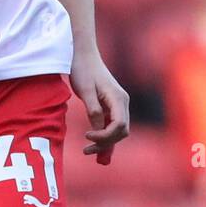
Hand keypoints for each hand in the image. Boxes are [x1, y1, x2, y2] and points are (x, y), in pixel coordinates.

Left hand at [70, 47, 129, 165]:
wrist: (83, 53)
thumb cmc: (83, 69)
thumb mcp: (85, 90)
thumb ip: (94, 110)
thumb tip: (98, 130)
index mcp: (118, 98)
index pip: (119, 126)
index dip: (104, 136)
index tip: (86, 136)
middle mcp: (122, 102)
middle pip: (121, 131)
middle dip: (106, 143)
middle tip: (86, 150)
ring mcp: (118, 104)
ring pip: (118, 130)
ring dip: (106, 143)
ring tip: (89, 153)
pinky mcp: (111, 105)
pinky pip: (112, 125)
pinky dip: (106, 137)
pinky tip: (97, 148)